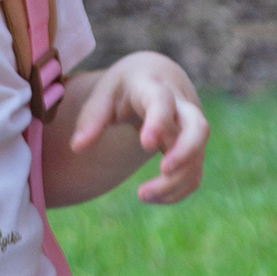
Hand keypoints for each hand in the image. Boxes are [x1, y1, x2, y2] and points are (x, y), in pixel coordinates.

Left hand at [68, 52, 207, 204]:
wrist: (156, 76)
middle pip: (199, 128)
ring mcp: (190, 129)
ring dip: (175, 182)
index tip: (146, 144)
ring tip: (142, 195)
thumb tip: (77, 147)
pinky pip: (194, 173)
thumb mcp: (104, 94)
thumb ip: (91, 118)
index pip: (163, 102)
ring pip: (197, 157)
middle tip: (164, 172)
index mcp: (154, 88)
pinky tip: (153, 198)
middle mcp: (180, 107)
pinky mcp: (193, 147)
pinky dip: (178, 190)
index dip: (159, 122)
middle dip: (186, 153)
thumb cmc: (124, 87)